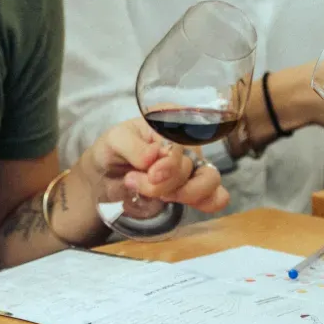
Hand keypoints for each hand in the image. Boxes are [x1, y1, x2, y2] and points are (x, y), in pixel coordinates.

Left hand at [85, 117, 229, 214]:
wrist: (107, 175)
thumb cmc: (113, 150)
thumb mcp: (114, 141)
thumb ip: (133, 146)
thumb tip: (153, 157)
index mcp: (171, 120)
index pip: (184, 141)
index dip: (171, 163)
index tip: (151, 174)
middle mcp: (188, 140)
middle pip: (191, 165)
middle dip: (163, 183)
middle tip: (134, 182)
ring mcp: (194, 165)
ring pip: (210, 180)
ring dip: (184, 194)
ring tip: (156, 196)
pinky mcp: (194, 188)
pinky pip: (216, 196)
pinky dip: (207, 202)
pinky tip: (185, 203)